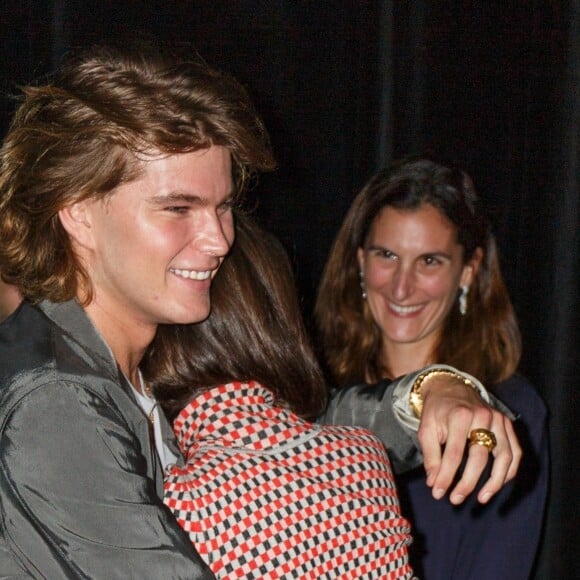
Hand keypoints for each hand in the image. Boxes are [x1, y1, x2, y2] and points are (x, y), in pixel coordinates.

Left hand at [418, 375, 520, 504]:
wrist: (450, 387)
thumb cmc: (437, 411)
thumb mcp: (426, 429)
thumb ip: (430, 455)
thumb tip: (434, 483)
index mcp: (459, 415)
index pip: (454, 453)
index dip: (446, 476)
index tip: (438, 493)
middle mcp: (482, 416)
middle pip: (480, 457)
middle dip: (468, 482)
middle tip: (456, 499)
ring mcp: (498, 419)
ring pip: (505, 456)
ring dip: (495, 482)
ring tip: (482, 498)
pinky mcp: (507, 423)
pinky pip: (515, 452)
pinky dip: (509, 470)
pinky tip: (498, 484)